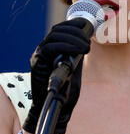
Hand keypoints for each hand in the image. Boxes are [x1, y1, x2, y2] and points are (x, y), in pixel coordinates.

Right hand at [22, 17, 90, 133]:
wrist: (57, 109)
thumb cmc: (66, 90)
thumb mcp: (74, 67)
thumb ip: (76, 54)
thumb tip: (86, 41)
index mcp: (51, 49)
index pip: (60, 29)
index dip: (73, 24)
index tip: (86, 26)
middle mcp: (42, 50)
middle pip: (57, 30)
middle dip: (75, 32)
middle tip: (88, 42)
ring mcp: (39, 56)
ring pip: (54, 36)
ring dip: (73, 38)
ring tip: (86, 47)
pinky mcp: (37, 64)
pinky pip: (50, 48)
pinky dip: (66, 46)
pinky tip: (78, 51)